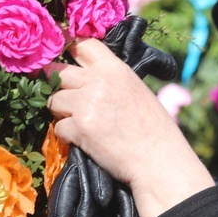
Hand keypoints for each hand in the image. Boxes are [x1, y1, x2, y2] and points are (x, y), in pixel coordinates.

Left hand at [44, 16, 183, 216]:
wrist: (163, 171)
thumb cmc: (160, 142)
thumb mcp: (143, 104)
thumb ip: (116, 87)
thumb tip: (88, 73)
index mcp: (122, 71)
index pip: (83, 45)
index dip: (74, 55)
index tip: (69, 61)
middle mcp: (103, 80)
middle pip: (61, 73)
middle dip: (65, 90)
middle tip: (81, 110)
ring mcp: (88, 102)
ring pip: (54, 99)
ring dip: (63, 115)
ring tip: (87, 132)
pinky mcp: (78, 127)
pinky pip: (57, 125)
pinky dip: (66, 137)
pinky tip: (87, 147)